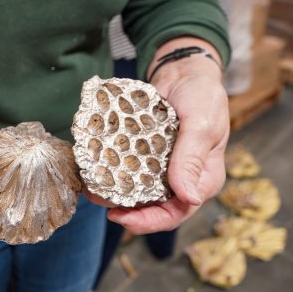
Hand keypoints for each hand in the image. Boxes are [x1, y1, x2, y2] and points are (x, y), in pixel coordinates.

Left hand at [87, 40, 228, 233]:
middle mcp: (181, 178)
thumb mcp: (202, 125)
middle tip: (98, 200)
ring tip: (90, 187)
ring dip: (114, 191)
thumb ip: (192, 159)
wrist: (183, 70)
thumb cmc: (202, 94)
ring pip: (137, 190)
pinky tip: (93, 168)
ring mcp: (162, 167)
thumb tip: (189, 198)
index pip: (178, 212)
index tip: (122, 218)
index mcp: (202, 179)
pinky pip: (128, 168)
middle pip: (153, 206)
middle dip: (125, 209)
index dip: (150, 221)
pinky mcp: (146, 154)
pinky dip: (112, 170)